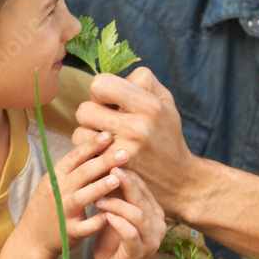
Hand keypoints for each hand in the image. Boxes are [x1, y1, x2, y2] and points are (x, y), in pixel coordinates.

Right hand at [20, 130, 130, 258]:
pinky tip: (111, 214)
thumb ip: (74, 167)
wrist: (32, 238)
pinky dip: (96, 221)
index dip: (91, 145)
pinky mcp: (69, 232)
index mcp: (55, 177)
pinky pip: (85, 227)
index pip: (74, 157)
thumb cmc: (49, 205)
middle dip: (104, 162)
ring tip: (117, 178)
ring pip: (82, 198)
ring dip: (99, 187)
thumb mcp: (55, 182)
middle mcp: (58, 192)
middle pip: (82, 173)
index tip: (108, 135)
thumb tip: (97, 144)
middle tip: (125, 153)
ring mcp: (63, 212)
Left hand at [74, 67, 198, 217]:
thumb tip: (110, 77)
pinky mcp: (114, 170)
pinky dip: (90, 153)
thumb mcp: (166, 102)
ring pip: (80, 132)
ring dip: (89, 134)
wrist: (179, 180)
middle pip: (85, 109)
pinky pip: (84, 153)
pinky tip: (105, 152)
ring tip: (108, 138)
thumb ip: (141, 81)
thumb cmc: (167, 135)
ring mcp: (123, 152)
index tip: (111, 101)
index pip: (101, 83)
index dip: (102, 91)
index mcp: (149, 105)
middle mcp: (136, 128)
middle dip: (93, 113)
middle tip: (107, 121)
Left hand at [92, 167, 165, 258]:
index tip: (109, 162)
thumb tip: (105, 166)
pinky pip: (131, 234)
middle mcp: (157, 224)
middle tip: (108, 170)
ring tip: (98, 198)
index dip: (127, 173)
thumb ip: (116, 196)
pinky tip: (106, 216)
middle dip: (125, 183)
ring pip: (137, 214)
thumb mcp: (115, 214)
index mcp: (153, 211)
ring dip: (117, 204)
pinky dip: (118, 223)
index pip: (143, 187)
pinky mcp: (139, 253)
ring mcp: (150, 240)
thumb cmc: (114, 243)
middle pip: (142, 197)